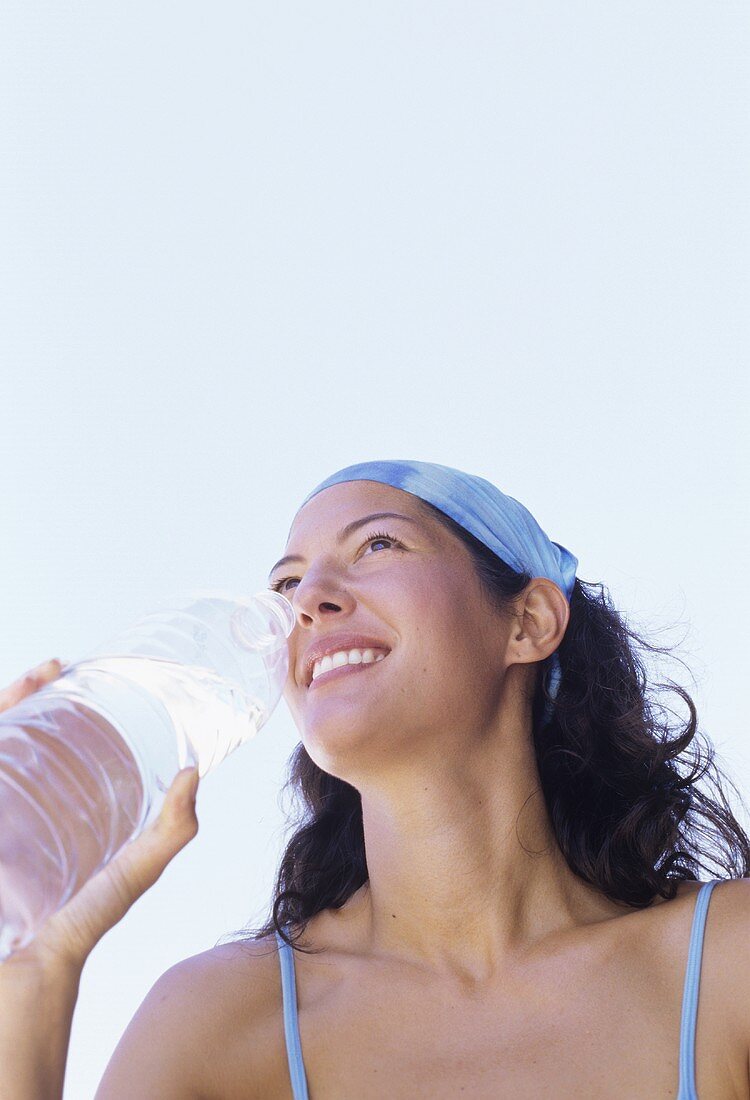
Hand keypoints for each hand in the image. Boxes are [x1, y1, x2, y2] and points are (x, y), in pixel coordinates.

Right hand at [0, 660, 200, 974]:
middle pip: (15, 733)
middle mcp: (16, 803)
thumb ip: (169, 830)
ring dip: (9, 705)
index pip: (47, 739)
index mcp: (51, 806)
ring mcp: (1, 809)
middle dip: (26, 695)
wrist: (28, 967)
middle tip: (54, 668)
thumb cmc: (81, 922)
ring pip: (0, 740)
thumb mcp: (133, 871)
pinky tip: (7, 713)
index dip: (50, 701)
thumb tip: (195, 772)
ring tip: (38, 678)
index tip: (66, 669)